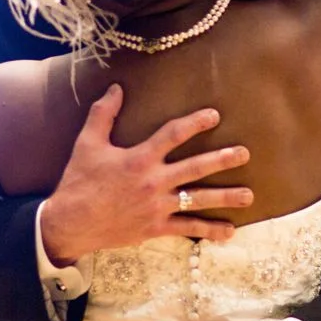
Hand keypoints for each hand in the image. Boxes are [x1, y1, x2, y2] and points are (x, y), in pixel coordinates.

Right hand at [36, 87, 252, 262]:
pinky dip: (209, 231)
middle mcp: (153, 181)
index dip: (194, 123)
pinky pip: (187, 229)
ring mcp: (157, 206)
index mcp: (139, 158)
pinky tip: (229, 231)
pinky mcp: (155, 228)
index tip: (214, 115)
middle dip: (222, 160)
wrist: (70, 223)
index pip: (172, 135)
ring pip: (198, 200)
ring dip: (225, 197)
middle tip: (245, 153)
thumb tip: (116, 88)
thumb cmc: (78, 181)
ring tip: (249, 195)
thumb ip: (103, 114)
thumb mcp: (87, 143)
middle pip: (195, 167)